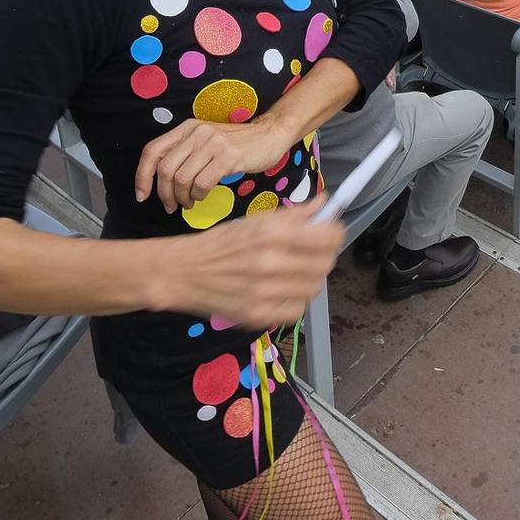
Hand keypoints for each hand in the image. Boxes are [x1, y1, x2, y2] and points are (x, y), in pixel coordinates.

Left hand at [134, 117, 292, 213]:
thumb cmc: (236, 144)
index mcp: (186, 128)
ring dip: (182, 198)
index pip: (152, 150)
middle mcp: (196, 132)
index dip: (142, 176)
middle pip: (165, 168)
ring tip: (189, 203)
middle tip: (172, 206)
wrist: (269, 135)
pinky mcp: (228, 157)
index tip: (142, 195)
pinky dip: (198, 196)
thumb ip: (185, 153)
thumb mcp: (205, 141)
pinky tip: (202, 196)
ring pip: (182, 178)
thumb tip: (161, 182)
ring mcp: (213, 143)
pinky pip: (202, 183)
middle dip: (164, 194)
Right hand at [156, 199, 344, 325]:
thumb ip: (295, 214)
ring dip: (310, 279)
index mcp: (271, 234)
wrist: (184, 272)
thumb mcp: (256, 220)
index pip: (328, 238)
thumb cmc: (221, 243)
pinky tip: (283, 290)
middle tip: (312, 253)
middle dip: (323, 256)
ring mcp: (264, 293)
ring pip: (313, 289)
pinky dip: (295, 300)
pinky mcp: (257, 316)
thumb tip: (324, 203)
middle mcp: (270, 264)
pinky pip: (296, 310)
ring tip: (295, 272)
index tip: (330, 233)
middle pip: (324, 265)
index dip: (335, 234)